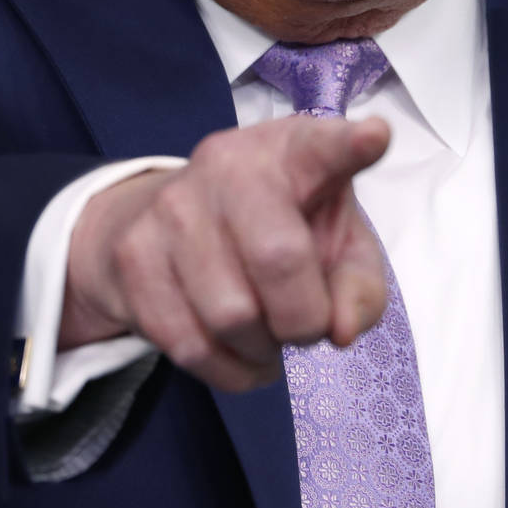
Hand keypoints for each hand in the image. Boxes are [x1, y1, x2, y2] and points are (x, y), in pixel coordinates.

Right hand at [60, 114, 391, 391]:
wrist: (162, 222)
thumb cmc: (276, 228)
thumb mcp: (336, 244)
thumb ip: (359, 285)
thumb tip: (340, 330)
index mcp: (292, 151)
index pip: (321, 144)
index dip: (348, 145)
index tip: (374, 138)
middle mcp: (227, 165)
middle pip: (278, 259)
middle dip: (304, 318)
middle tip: (306, 326)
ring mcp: (171, 207)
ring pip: (231, 316)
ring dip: (262, 350)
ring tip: (266, 334)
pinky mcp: (132, 256)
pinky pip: (189, 345)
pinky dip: (226, 369)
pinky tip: (235, 350)